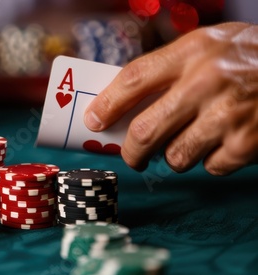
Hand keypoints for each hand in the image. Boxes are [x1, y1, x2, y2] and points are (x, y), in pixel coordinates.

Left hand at [84, 22, 257, 175]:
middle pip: (145, 131)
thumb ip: (169, 68)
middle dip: (131, 152)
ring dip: (174, 157)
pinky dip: (210, 161)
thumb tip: (122, 102)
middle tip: (132, 156)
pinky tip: (221, 143)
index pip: (133, 80)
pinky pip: (210, 167)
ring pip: (175, 157)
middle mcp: (207, 82)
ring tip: (188, 141)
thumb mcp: (208, 45)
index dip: (106, 104)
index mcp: (192, 51)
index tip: (93, 121)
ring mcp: (228, 115)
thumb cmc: (248, 56)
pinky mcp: (248, 144)